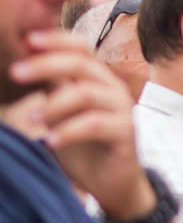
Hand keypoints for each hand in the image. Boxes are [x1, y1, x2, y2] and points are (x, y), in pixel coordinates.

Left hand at [9, 30, 153, 222]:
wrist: (112, 182)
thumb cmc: (84, 146)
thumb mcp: (61, 112)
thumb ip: (52, 88)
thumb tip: (22, 65)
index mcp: (97, 79)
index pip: (80, 48)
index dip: (56, 40)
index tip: (27, 40)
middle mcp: (112, 89)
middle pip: (81, 64)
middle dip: (44, 66)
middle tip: (15, 73)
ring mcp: (122, 110)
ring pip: (86, 94)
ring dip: (53, 104)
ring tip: (33, 118)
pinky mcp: (126, 133)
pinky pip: (94, 125)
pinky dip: (68, 131)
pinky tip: (51, 141)